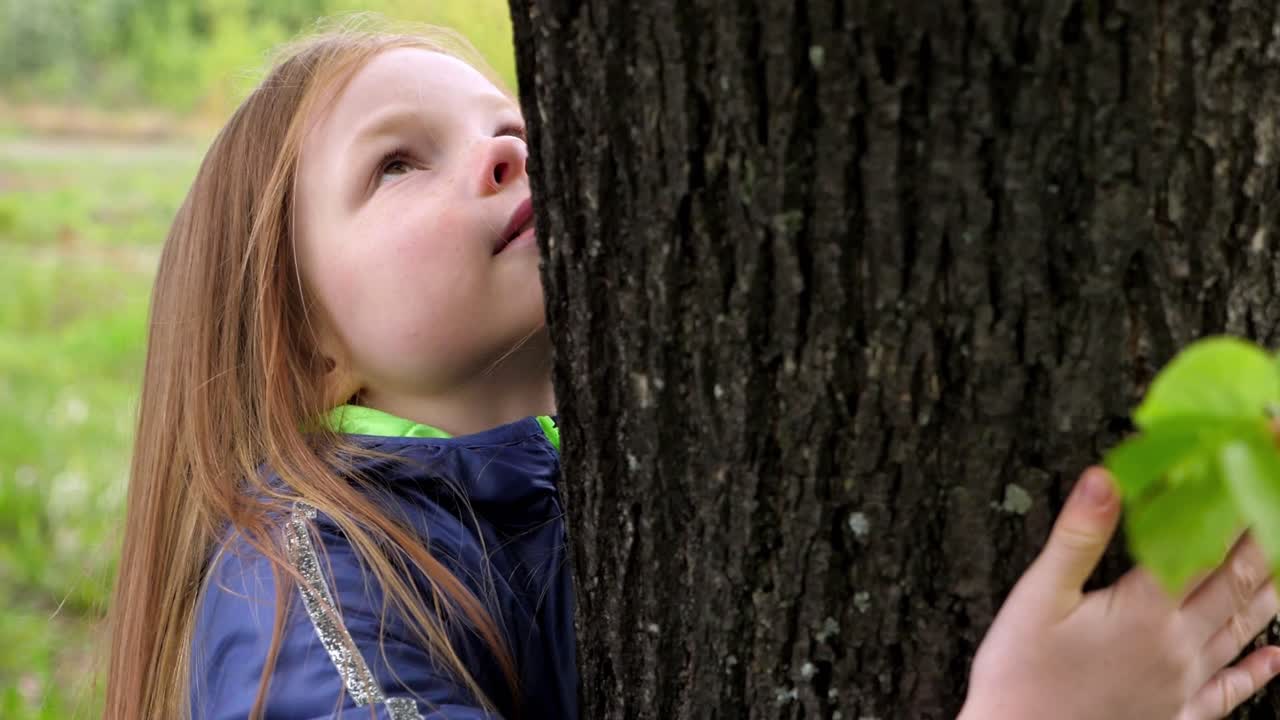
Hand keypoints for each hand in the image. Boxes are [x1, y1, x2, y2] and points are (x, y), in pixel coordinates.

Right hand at [959, 467, 1279, 719]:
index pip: (1205, 546)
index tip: (1252, 471)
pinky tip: (1275, 657)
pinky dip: (1259, 671)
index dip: (1235, 505)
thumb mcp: (1037, 597)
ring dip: (1270, 592)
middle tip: (1274, 499)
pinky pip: (1230, 690)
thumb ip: (1078, 537)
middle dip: (1261, 537)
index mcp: (1144, 612)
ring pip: (1242, 629)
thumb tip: (1105, 480)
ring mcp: (1182, 683)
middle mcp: (1176, 646)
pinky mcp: (1176, 713)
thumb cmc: (1020, 677)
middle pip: (1235, 583)